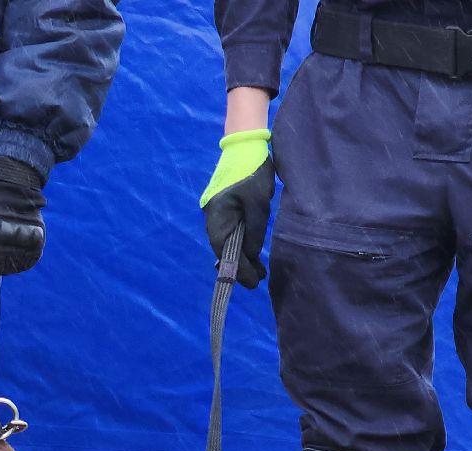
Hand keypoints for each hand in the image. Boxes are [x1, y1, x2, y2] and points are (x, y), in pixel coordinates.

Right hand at [200, 129, 273, 288]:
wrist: (244, 146)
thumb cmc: (253, 172)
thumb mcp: (258, 203)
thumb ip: (254, 230)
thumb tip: (251, 254)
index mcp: (217, 215)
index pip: (223, 249)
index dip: (236, 268)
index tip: (251, 282)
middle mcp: (212, 217)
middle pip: (223, 249)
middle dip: (239, 266)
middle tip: (257, 281)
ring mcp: (217, 213)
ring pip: (226, 242)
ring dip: (240, 256)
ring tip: (258, 270)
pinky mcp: (224, 209)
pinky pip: (229, 232)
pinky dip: (239, 244)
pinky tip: (250, 252)